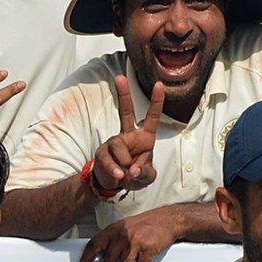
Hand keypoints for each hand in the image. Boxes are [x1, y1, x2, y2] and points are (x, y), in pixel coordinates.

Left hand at [77, 209, 179, 261]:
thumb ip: (110, 242)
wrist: (166, 220)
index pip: (94, 246)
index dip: (85, 260)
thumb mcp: (121, 228)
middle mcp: (121, 236)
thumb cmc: (142, 226)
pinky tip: (147, 252)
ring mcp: (134, 243)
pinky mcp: (147, 249)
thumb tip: (98, 261)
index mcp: (112, 231)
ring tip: (137, 252)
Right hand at [93, 75, 162, 193]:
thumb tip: (133, 169)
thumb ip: (145, 174)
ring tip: (125, 173)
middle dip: (123, 94)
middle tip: (119, 77)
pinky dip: (115, 169)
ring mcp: (114, 142)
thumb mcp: (146, 178)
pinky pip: (108, 158)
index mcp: (143, 138)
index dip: (156, 101)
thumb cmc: (134, 176)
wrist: (114, 185)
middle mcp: (128, 136)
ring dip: (125, 162)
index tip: (159, 84)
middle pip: (125, 112)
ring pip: (119, 145)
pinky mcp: (102, 152)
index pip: (152, 117)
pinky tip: (118, 175)